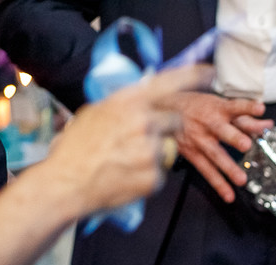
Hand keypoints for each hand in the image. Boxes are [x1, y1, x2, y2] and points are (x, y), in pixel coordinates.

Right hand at [41, 64, 213, 218]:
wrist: (66, 182)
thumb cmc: (76, 148)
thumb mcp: (95, 114)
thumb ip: (124, 106)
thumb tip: (140, 103)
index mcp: (128, 103)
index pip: (168, 83)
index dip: (192, 76)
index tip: (209, 72)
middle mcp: (144, 122)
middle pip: (175, 121)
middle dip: (165, 129)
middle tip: (141, 139)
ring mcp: (151, 150)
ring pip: (168, 148)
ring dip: (155, 153)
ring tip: (127, 159)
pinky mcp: (155, 175)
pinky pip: (160, 172)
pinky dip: (148, 175)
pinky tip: (126, 174)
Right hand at [156, 90, 270, 202]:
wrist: (162, 109)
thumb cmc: (196, 106)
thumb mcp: (218, 104)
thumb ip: (245, 116)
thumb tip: (268, 124)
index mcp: (217, 107)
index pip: (235, 106)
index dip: (247, 107)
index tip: (260, 108)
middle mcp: (208, 123)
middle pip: (222, 130)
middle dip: (234, 137)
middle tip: (246, 145)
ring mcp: (199, 140)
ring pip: (214, 154)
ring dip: (228, 167)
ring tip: (241, 180)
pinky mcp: (192, 153)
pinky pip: (207, 170)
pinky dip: (218, 184)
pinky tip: (228, 195)